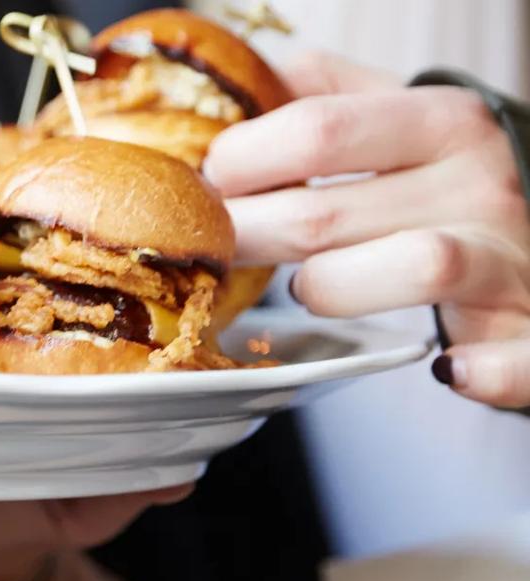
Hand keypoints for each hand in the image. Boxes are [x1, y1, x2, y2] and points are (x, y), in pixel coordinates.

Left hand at [204, 52, 529, 407]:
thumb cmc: (438, 181)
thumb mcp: (393, 115)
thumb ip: (322, 92)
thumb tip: (238, 82)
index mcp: (441, 122)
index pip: (317, 130)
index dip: (241, 161)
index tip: (212, 182)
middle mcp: (479, 184)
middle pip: (326, 215)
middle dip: (246, 234)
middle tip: (217, 244)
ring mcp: (508, 259)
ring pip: (414, 268)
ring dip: (330, 289)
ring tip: (305, 287)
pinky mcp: (527, 331)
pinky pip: (513, 357)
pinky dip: (484, 370)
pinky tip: (448, 368)